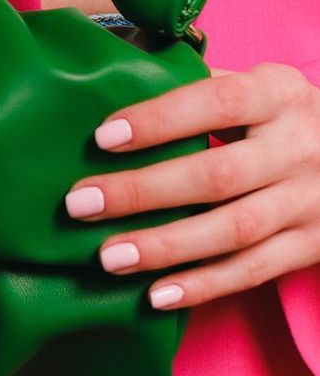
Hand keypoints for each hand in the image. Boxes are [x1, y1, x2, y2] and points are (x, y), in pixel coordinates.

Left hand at [63, 62, 319, 310]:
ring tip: (108, 257)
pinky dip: (204, 285)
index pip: (216, 104)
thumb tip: (120, 81)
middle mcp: (299, 146)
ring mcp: (310, 200)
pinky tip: (156, 294)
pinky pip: (254, 270)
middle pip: (217, 175)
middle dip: (143, 192)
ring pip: (233, 230)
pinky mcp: (313, 245)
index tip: (103, 138)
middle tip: (80, 205)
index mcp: (278, 94)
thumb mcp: (262, 85)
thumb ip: (204, 86)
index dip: (159, 121)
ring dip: (166, 247)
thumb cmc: (288, 115)